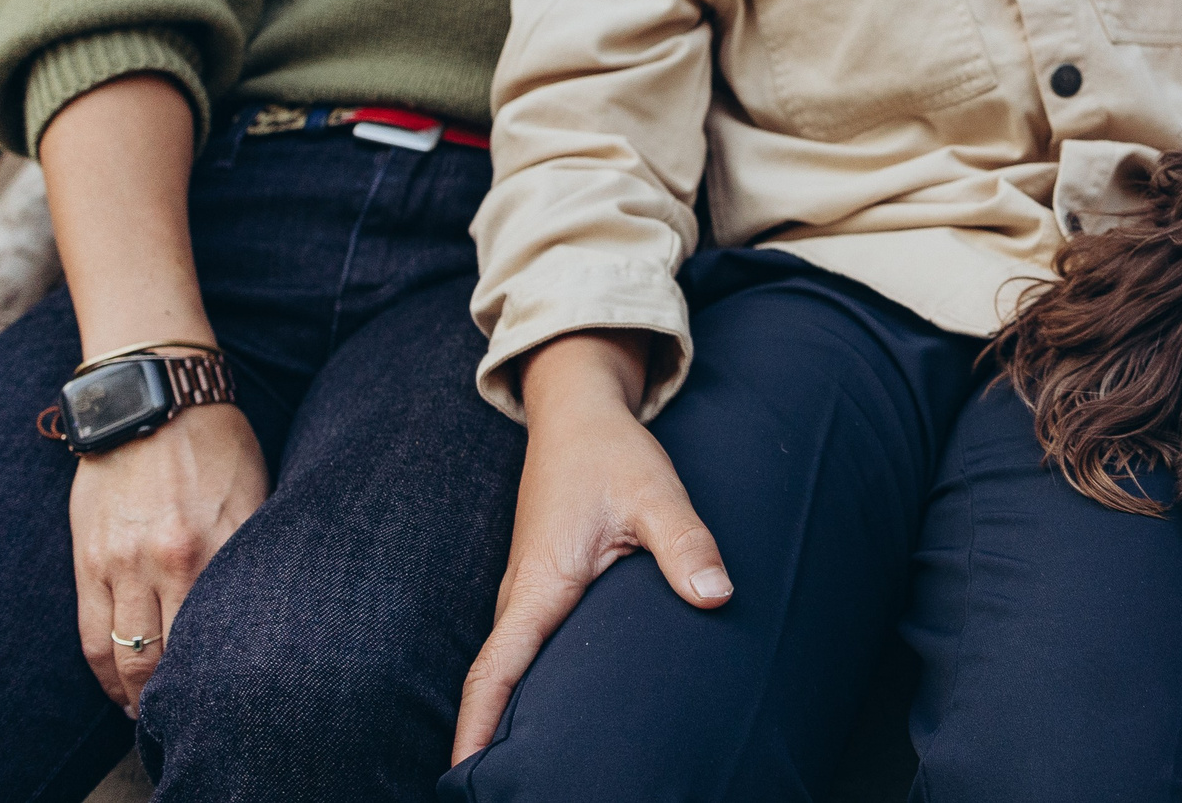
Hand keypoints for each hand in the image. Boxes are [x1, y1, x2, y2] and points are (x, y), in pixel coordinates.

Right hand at [70, 401, 268, 713]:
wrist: (154, 396)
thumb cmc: (217, 442)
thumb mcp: (257, 488)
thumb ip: (257, 544)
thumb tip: (274, 598)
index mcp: (222, 539)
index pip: (225, 628)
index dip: (227, 670)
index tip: (237, 691)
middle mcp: (170, 558)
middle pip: (172, 655)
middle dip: (179, 694)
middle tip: (191, 714)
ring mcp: (122, 561)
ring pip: (125, 654)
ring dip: (136, 694)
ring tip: (150, 711)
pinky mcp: (88, 559)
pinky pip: (91, 632)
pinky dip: (103, 668)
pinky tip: (118, 685)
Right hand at [452, 332, 730, 764]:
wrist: (579, 416)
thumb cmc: (612, 454)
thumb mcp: (656, 494)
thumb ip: (686, 545)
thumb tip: (717, 597)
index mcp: (541, 584)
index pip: (495, 671)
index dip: (477, 727)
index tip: (465, 776)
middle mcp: (522, 596)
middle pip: (497, 683)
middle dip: (491, 739)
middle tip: (505, 790)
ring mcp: (528, 593)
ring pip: (510, 667)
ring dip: (509, 714)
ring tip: (526, 769)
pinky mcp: (542, 587)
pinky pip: (526, 648)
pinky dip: (527, 685)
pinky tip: (552, 716)